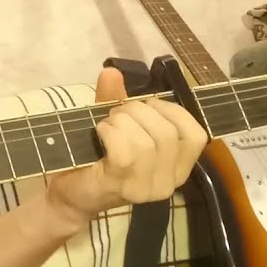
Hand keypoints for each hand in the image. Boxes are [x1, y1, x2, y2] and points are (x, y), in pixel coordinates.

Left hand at [45, 68, 207, 225]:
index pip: (195, 135)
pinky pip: (125, 150)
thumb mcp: (116, 126)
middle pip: (168, 133)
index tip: (146, 107)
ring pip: (146, 141)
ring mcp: (147, 188)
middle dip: (139, 111)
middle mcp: (170, 181)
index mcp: (178, 167)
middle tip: (117, 116)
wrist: (70, 195)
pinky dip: (110, 132)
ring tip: (107, 127)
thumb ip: (118, 99)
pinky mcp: (122, 185)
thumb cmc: (99, 159)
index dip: (171, 111)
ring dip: (121, 122)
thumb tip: (112, 71)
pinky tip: (100, 134)